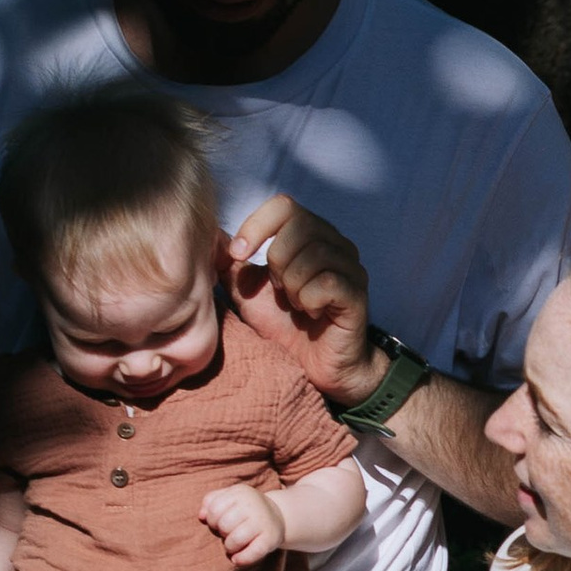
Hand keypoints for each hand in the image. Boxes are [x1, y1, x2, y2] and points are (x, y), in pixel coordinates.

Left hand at [202, 480, 284, 570]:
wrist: (278, 516)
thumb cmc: (246, 509)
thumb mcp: (230, 498)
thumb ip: (211, 502)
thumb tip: (201, 516)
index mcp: (240, 493)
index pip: (214, 509)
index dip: (211, 521)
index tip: (219, 524)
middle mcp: (253, 505)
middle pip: (224, 525)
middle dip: (221, 533)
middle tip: (228, 534)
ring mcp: (263, 522)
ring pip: (235, 540)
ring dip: (229, 547)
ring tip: (232, 546)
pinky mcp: (271, 539)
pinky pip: (252, 552)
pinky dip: (241, 559)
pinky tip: (236, 559)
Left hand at [225, 195, 385, 409]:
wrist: (313, 365)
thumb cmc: (284, 325)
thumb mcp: (247, 292)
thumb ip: (232, 263)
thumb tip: (212, 234)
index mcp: (311, 234)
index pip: (283, 205)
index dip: (256, 226)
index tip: (238, 255)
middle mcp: (336, 243)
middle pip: (298, 227)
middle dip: (277, 262)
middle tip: (280, 290)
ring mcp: (351, 267)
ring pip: (312, 256)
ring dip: (293, 286)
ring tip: (297, 304)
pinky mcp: (357, 294)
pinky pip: (326, 283)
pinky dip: (309, 301)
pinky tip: (313, 313)